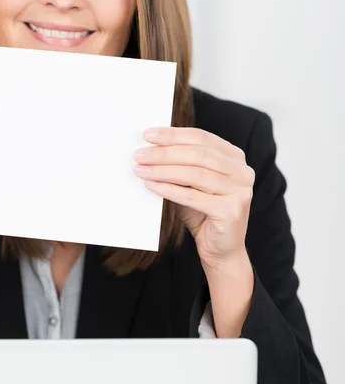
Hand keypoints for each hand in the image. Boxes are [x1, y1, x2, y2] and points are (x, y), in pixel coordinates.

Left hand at [134, 127, 254, 270]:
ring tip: (141, 169)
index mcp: (234, 157)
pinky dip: (169, 190)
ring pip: (195, 174)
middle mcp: (242, 171)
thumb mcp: (190, 182)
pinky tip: (151, 185)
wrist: (220, 249)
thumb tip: (148, 149)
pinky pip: (193, 197)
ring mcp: (240, 191)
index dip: (173, 134)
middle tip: (140, 154)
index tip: (148, 134)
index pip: (201, 138)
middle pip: (198, 154)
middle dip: (164, 152)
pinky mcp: (232, 211)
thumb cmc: (202, 211)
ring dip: (163, 170)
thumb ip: (178, 164)